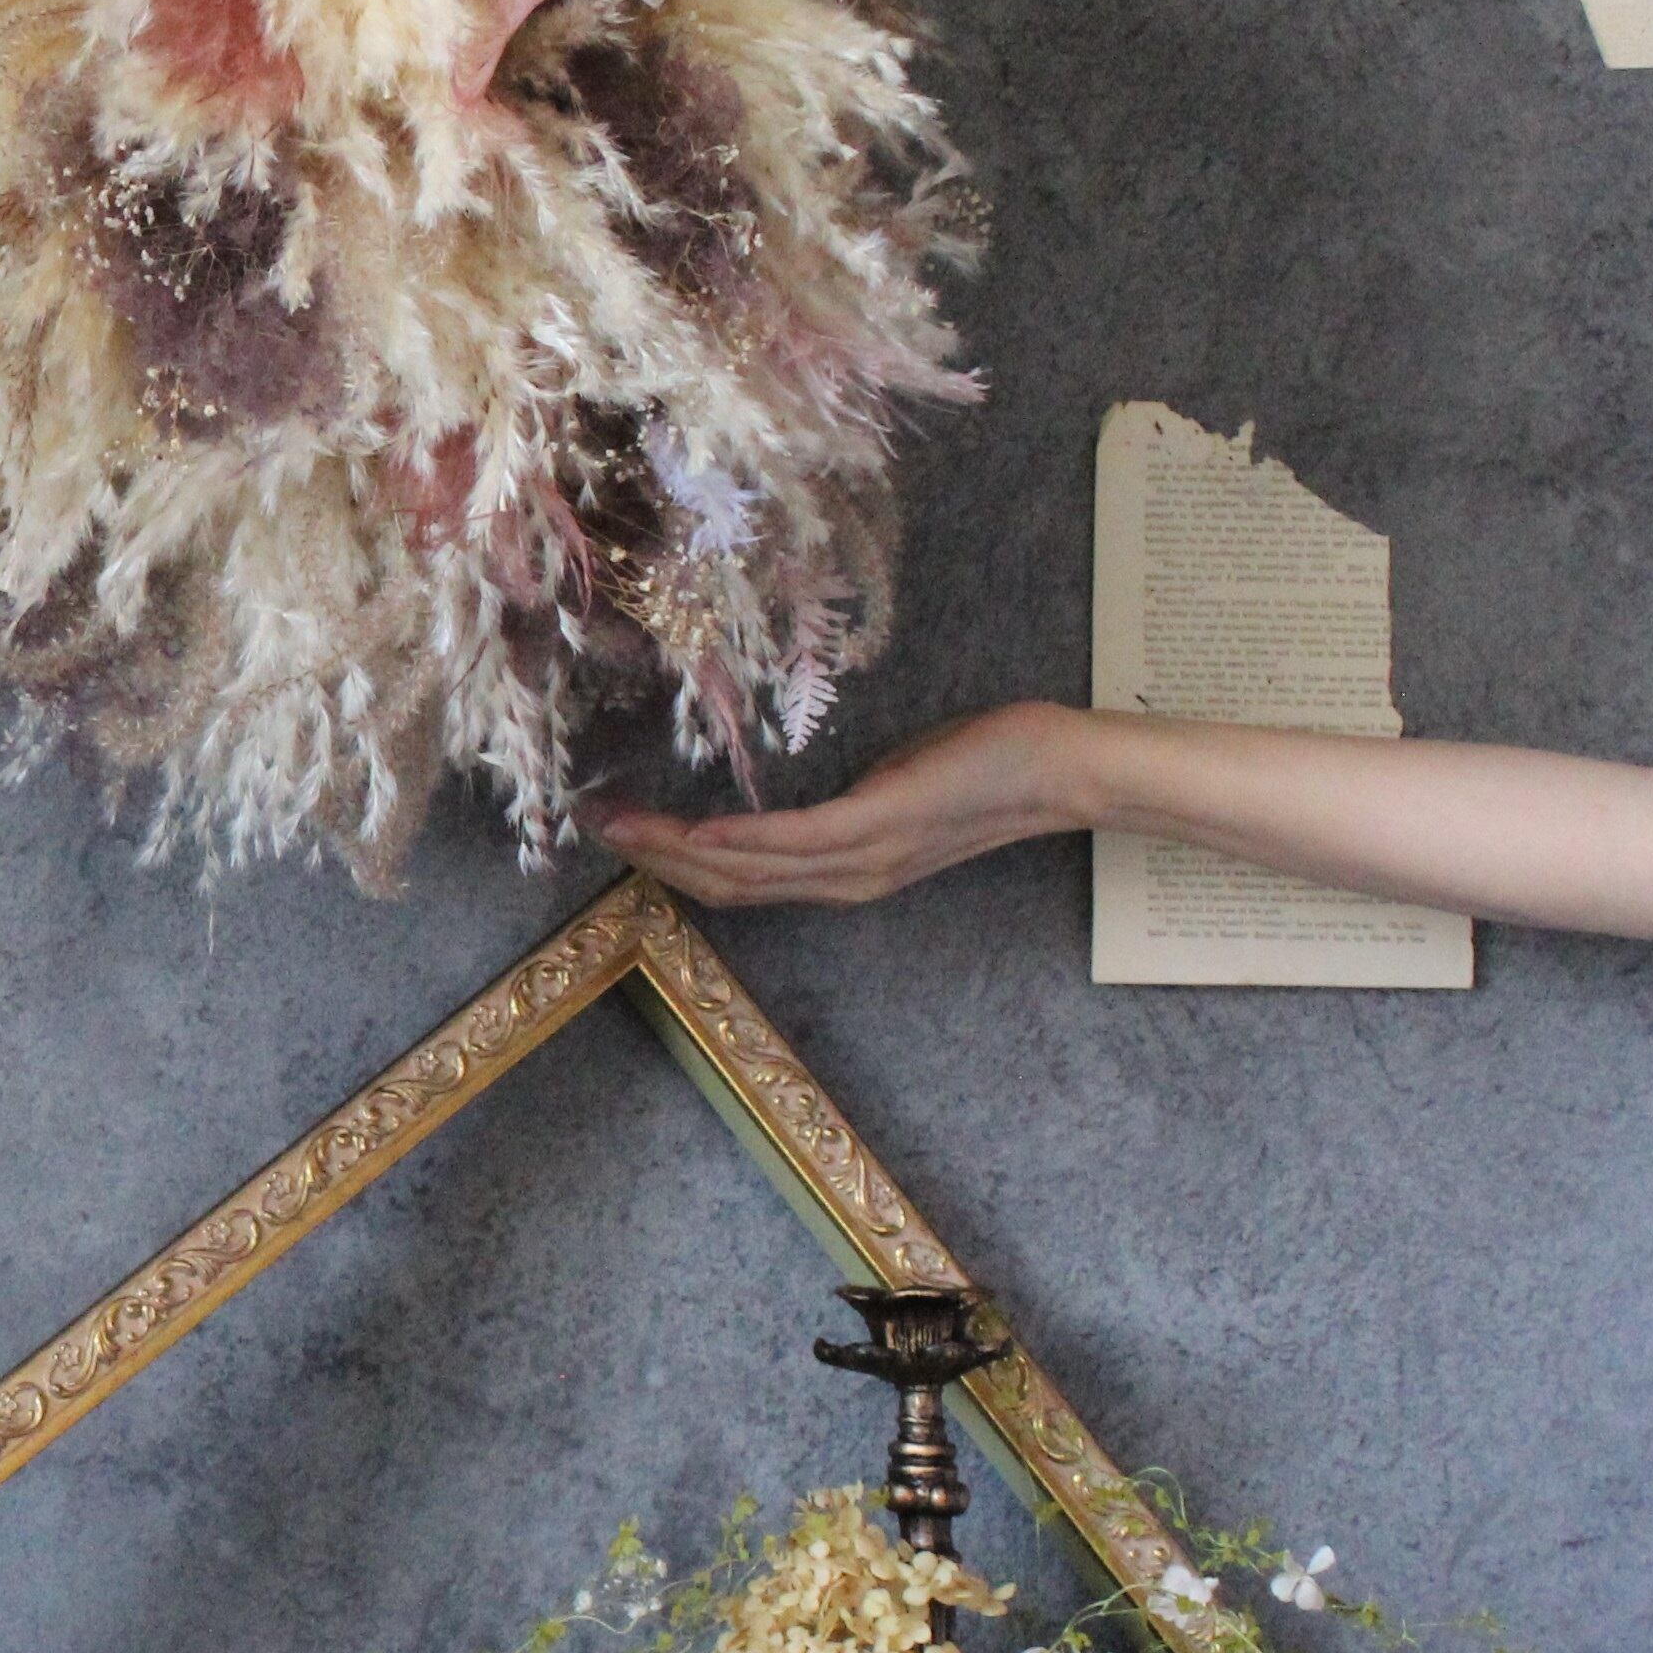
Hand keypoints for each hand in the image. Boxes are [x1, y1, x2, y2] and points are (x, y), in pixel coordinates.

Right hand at [592, 702, 1092, 909]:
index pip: (742, 883)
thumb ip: (843, 793)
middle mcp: (846, 880)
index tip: (620, 835)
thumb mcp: (895, 784)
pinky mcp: (878, 826)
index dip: (675, 866)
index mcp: (847, 873)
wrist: (1058, 773)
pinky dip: (738, 842)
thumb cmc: (983, 765)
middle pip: (730, 887)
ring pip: (749, 871)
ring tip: (619, 827)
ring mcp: (861, 858)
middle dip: (655, 861)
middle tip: (594, 831)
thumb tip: (795, 775)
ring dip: (676, 851)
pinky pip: (794, 843)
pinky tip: (694, 834)